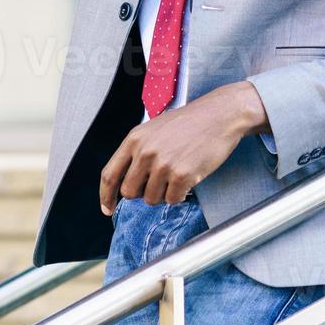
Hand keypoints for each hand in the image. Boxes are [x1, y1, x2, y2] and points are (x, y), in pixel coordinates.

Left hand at [98, 81, 267, 212]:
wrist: (219, 115)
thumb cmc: (189, 122)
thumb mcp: (154, 130)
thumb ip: (138, 151)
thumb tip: (127, 181)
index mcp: (134, 139)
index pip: (109, 174)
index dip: (106, 195)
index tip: (107, 208)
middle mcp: (145, 152)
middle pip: (129, 192)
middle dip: (142, 193)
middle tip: (159, 182)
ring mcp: (163, 164)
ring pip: (151, 199)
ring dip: (163, 194)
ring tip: (176, 175)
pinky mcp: (182, 175)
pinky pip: (172, 200)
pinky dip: (180, 195)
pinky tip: (188, 179)